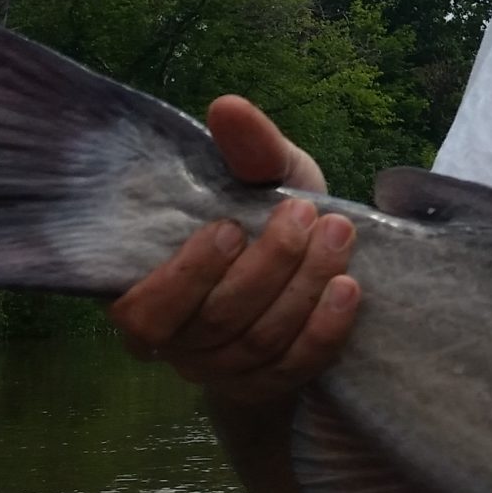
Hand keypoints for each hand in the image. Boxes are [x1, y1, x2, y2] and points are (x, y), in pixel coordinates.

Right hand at [106, 94, 359, 404]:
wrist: (299, 272)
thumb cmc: (263, 215)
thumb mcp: (258, 178)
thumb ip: (245, 148)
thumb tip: (228, 106)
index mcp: (143, 293)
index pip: (145, 310)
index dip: (189, 274)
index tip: (231, 225)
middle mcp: (175, 344)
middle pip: (218, 320)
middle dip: (270, 264)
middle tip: (307, 214)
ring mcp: (221, 372)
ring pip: (261, 341)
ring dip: (304, 285)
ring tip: (338, 235)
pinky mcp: (267, 386)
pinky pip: (296, 366)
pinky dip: (325, 327)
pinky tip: (348, 287)